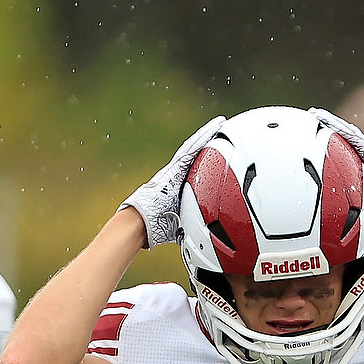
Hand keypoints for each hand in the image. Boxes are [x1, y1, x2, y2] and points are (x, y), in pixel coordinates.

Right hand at [121, 115, 225, 247]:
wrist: (140, 224)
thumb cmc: (155, 228)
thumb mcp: (182, 225)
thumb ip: (193, 225)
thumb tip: (205, 241)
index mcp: (180, 186)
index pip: (198, 167)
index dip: (209, 156)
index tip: (221, 148)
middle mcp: (177, 175)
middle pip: (197, 153)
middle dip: (209, 140)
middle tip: (223, 128)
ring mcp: (174, 170)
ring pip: (193, 148)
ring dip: (206, 135)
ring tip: (219, 123)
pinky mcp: (173, 170)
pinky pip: (189, 152)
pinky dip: (200, 140)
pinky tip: (211, 130)